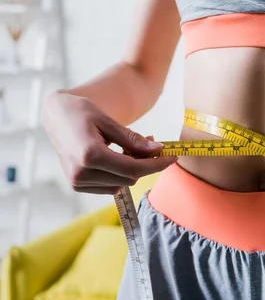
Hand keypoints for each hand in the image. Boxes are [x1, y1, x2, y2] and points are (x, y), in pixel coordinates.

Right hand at [42, 91, 177, 194]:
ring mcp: (77, 181)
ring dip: (133, 169)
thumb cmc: (81, 112)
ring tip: (132, 148)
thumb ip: (132, 138)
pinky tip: (119, 157)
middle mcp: (81, 173)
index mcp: (90, 155)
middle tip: (154, 144)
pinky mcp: (77, 185)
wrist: (56, 116)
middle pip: (129, 177)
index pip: (133, 168)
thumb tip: (158, 149)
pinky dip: (120, 174)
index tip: (173, 156)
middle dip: (147, 163)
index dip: (157, 164)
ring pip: (122, 184)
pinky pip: (110, 186)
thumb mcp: (108, 121)